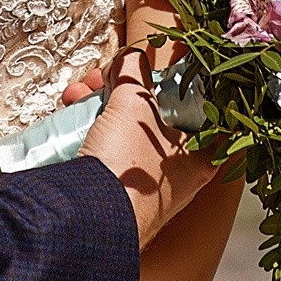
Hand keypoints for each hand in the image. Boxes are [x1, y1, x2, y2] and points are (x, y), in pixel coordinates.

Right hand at [78, 45, 212, 249]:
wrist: (88, 226)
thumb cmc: (128, 166)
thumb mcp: (133, 104)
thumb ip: (134, 71)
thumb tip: (132, 55)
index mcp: (200, 158)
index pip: (210, 119)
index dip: (187, 89)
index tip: (170, 71)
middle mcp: (176, 178)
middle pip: (157, 121)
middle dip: (125, 90)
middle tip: (103, 77)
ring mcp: (144, 190)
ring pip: (127, 134)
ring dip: (100, 105)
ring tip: (77, 93)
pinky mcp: (113, 195)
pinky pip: (107, 153)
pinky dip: (90, 130)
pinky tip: (69, 113)